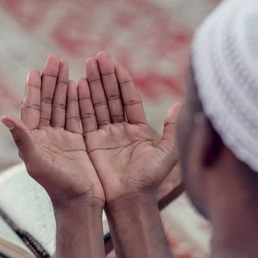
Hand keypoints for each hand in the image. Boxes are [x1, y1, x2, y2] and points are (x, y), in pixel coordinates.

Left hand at [2, 54, 104, 207]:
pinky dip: (78, 101)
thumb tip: (4, 117)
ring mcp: (62, 139)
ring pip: (62, 106)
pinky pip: (77, 116)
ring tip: (67, 65)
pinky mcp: (78, 144)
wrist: (80, 204)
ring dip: (63, 86)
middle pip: (48, 102)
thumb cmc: (57, 187)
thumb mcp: (37, 163)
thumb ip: (22, 139)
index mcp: (34, 140)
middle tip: (55, 58)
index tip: (35, 69)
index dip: (33, 88)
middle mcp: (46, 137)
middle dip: (51, 80)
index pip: (32, 108)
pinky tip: (80, 86)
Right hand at [79, 51, 181, 202]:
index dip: (123, 82)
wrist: (129, 201)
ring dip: (92, 84)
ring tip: (87, 64)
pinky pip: (85, 119)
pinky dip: (81, 102)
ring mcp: (105, 136)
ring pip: (97, 104)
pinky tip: (77, 85)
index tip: (117, 64)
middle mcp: (121, 130)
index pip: (130, 100)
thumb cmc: (150, 180)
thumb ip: (172, 129)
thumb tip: (180, 105)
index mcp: (138, 130)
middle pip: (111, 97)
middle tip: (98, 56)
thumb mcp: (167, 154)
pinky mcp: (91, 144)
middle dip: (105, 77)